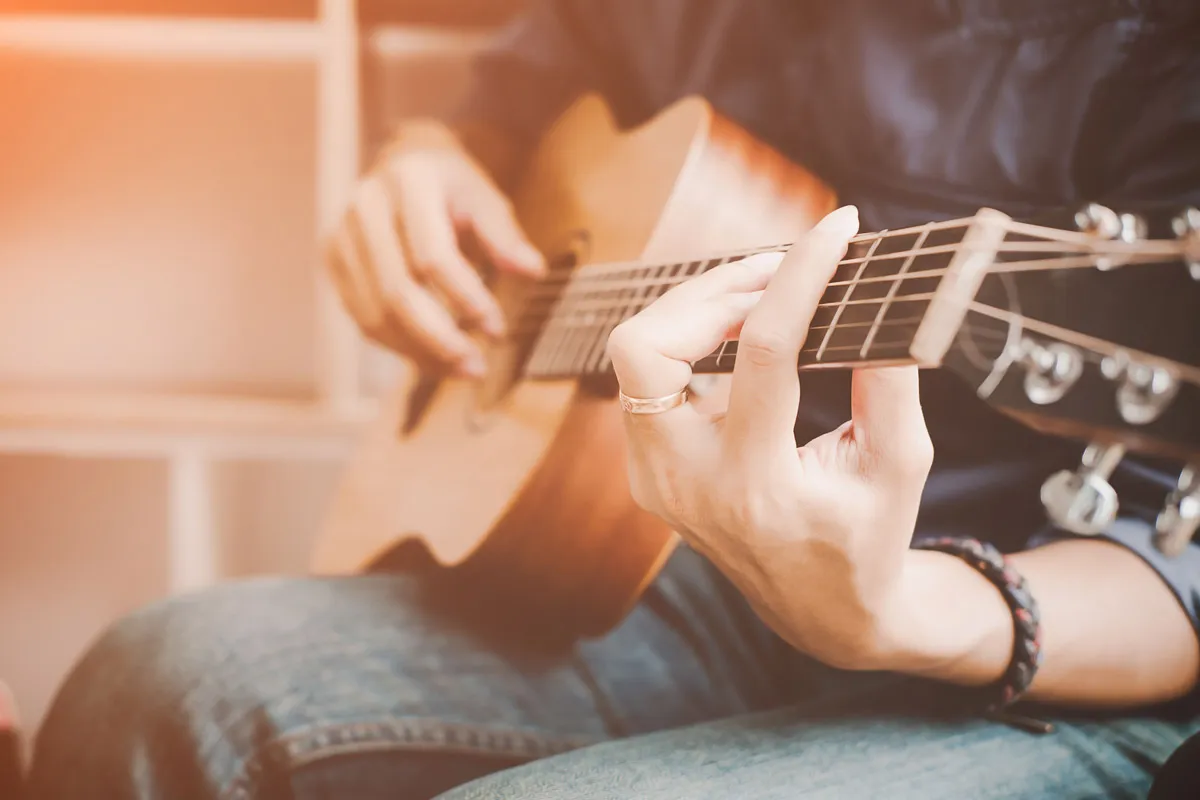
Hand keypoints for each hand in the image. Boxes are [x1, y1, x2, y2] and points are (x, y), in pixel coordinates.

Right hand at [325, 120, 543, 376]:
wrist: (403, 162)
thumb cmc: (453, 186)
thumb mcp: (486, 197)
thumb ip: (505, 236)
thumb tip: (532, 272)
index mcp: (407, 182)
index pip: (432, 255)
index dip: (465, 297)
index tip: (497, 328)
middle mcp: (364, 207)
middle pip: (397, 292)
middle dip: (439, 338)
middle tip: (477, 367)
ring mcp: (341, 237)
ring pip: (375, 314)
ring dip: (420, 352)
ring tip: (462, 370)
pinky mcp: (334, 263)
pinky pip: (363, 319)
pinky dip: (400, 346)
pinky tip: (434, 360)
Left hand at [606, 205, 935, 669]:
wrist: (818, 608)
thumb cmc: (867, 538)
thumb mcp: (901, 467)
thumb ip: (887, 383)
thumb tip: (874, 299)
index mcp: (757, 487)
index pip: (765, 353)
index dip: (801, 276)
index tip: (836, 229)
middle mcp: (685, 483)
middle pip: (647, 345)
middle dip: (709, 290)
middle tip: (778, 269)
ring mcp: (653, 479)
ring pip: (635, 354)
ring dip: (696, 310)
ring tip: (765, 295)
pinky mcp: (646, 470)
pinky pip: (645, 377)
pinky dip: (688, 340)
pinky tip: (741, 333)